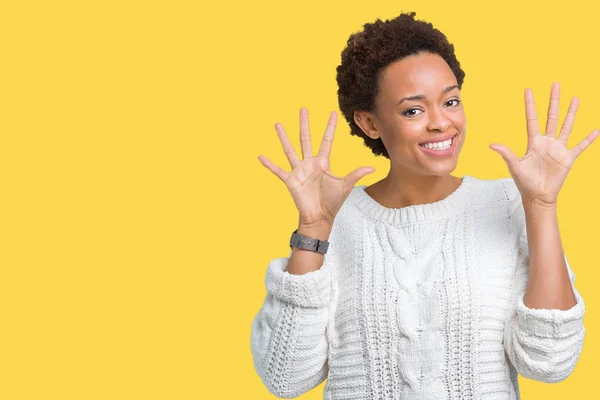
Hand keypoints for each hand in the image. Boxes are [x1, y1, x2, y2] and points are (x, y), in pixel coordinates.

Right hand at [258, 107, 375, 225]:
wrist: (320, 217)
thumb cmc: (332, 202)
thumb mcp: (345, 186)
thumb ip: (355, 174)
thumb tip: (372, 167)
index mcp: (323, 162)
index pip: (326, 140)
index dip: (330, 127)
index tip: (332, 113)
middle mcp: (310, 163)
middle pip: (306, 139)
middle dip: (305, 124)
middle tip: (303, 108)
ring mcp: (299, 171)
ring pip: (290, 149)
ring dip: (284, 137)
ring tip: (278, 124)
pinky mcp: (291, 180)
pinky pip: (278, 170)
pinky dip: (269, 164)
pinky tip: (261, 156)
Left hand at [489, 82, 598, 206]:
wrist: (537, 196)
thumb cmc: (524, 182)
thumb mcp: (514, 165)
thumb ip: (506, 153)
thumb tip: (491, 144)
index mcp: (533, 142)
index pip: (532, 118)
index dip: (530, 104)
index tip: (528, 89)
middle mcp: (547, 142)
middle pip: (551, 117)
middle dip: (553, 101)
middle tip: (555, 84)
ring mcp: (558, 149)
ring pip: (566, 126)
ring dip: (571, 113)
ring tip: (575, 99)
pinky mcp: (568, 158)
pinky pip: (580, 147)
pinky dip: (588, 140)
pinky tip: (596, 131)